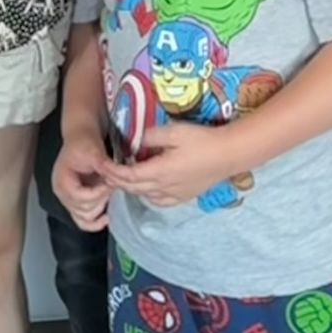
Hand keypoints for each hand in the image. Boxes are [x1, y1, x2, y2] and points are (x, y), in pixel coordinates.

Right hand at [52, 128, 112, 231]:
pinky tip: (106, 217)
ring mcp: (69, 200)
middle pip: (83, 210)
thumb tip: (115, 177)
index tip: (110, 183)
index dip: (97, 193)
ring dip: (100, 208)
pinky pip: (84, 221)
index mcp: (62, 181)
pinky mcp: (77, 203)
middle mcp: (62, 194)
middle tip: (112, 185)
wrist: (81, 137)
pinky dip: (95, 223)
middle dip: (101, 199)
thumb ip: (103, 165)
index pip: (80, 197)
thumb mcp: (93, 150)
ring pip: (84, 218)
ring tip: (109, 193)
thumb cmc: (84, 142)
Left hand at [103, 121, 242, 209]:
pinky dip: (147, 194)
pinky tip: (148, 186)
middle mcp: (164, 188)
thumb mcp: (174, 132)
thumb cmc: (201, 140)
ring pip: (145, 196)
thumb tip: (134, 139)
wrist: (228, 155)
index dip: (113, 172)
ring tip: (125, 175)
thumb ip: (150, 135)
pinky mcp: (184, 197)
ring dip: (131, 187)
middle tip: (107, 171)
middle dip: (118, 181)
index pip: (128, 176)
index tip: (103, 165)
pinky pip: (158, 201)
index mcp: (159, 172)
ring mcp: (175, 195)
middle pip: (133, 188)